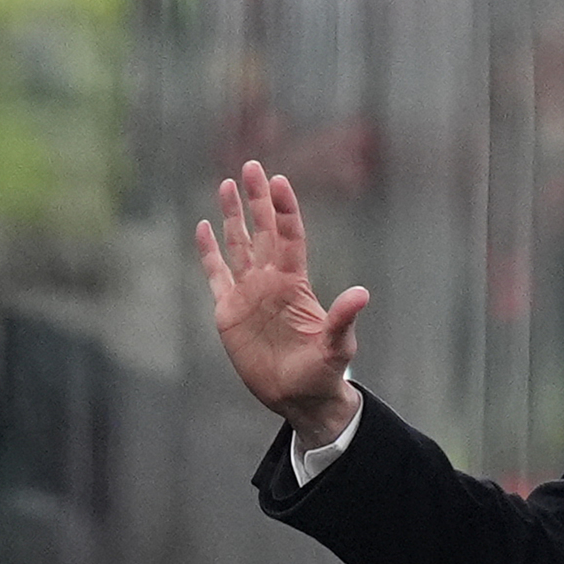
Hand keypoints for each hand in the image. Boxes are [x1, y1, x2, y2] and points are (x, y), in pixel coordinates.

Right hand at [196, 160, 368, 447]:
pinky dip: (208, 252)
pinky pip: (216, 274)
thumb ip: (343, 319)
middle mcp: (272, 281)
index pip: (289, 237)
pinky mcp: (229, 311)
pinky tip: (203, 227)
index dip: (284, 210)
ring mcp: (249, 294)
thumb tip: (361, 294)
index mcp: (296, 284)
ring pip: (239, 245)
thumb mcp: (337, 347)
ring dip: (233, 216)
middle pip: (263, 231)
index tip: (278, 181)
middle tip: (252, 166)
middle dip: (257, 199)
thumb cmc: (323, 372)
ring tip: (226, 183)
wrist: (298, 397)